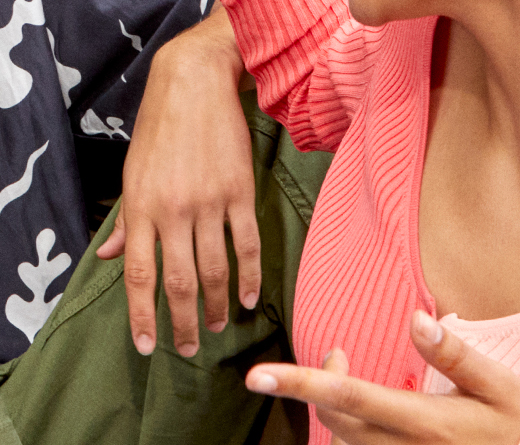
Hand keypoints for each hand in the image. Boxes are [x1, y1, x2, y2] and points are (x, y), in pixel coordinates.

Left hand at [98, 6, 257, 356]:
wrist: (193, 83)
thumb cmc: (156, 128)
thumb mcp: (130, 172)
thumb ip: (124, 219)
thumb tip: (108, 256)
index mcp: (140, 205)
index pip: (137, 273)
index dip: (141, 314)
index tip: (146, 345)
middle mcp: (172, 209)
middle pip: (179, 282)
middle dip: (182, 323)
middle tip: (187, 349)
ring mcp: (208, 202)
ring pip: (215, 271)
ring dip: (217, 307)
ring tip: (217, 327)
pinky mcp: (239, 192)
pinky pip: (247, 246)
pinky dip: (250, 278)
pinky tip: (249, 300)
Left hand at [246, 312, 519, 442]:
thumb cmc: (517, 427)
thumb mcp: (500, 388)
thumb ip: (455, 356)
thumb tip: (415, 317)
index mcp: (427, 422)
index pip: (348, 397)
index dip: (299, 383)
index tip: (256, 375)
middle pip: (334, 419)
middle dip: (318, 385)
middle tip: (337, 357)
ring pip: (345, 439)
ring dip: (334, 408)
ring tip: (344, 378)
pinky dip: (352, 429)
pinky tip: (365, 413)